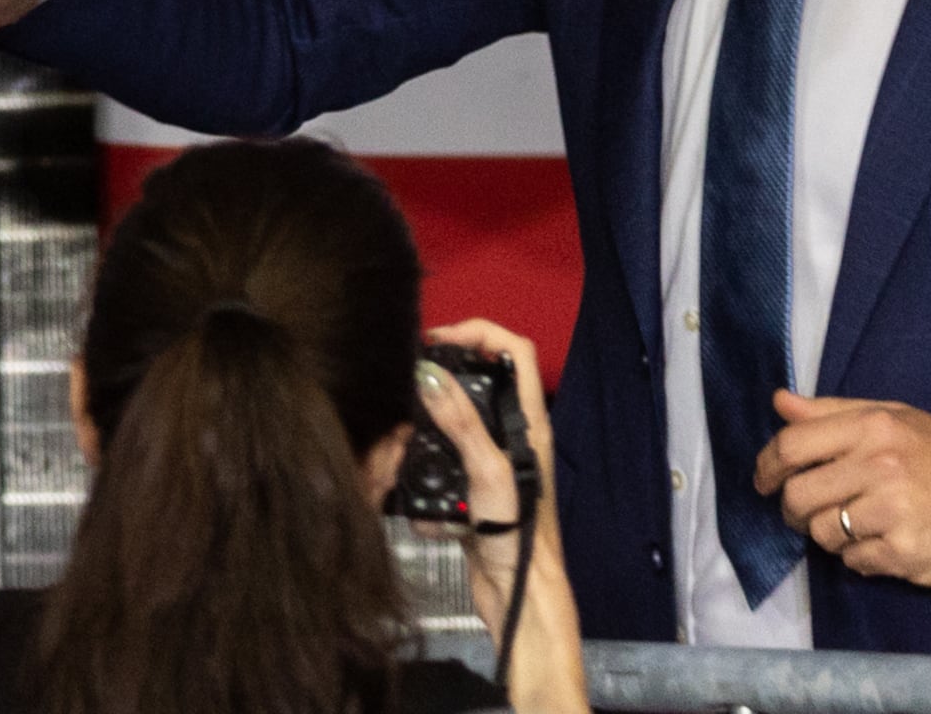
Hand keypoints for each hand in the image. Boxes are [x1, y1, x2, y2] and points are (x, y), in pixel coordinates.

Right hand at [420, 319, 586, 713]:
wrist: (520, 598)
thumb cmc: (520, 534)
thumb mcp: (489, 470)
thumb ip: (460, 421)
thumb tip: (430, 372)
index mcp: (529, 424)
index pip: (514, 351)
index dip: (479, 333)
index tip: (437, 340)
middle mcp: (512, 439)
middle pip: (473, 389)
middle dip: (436, 397)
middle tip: (407, 405)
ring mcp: (491, 468)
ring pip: (449, 436)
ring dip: (424, 450)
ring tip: (401, 464)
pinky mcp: (473, 497)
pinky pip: (441, 478)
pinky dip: (427, 492)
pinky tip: (424, 514)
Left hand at [754, 389, 930, 588]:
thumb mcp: (894, 418)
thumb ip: (832, 412)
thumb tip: (778, 402)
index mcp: (875, 428)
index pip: (792, 446)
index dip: (766, 466)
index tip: (764, 480)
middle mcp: (882, 467)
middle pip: (798, 496)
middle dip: (792, 508)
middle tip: (803, 511)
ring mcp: (894, 514)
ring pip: (822, 534)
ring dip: (828, 534)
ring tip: (854, 524)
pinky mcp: (906, 554)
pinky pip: (853, 562)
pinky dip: (858, 557)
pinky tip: (882, 542)